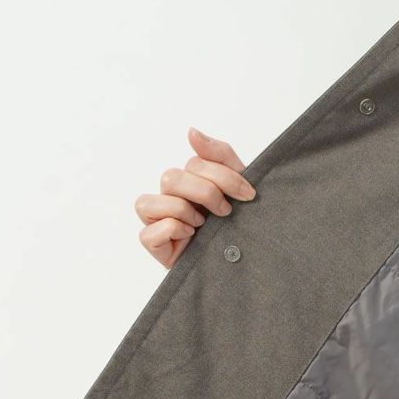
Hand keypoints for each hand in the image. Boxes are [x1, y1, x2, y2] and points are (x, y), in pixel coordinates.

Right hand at [135, 127, 255, 268]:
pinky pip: (149, 232)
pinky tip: (190, 237)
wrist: (243, 267)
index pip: (196, 162)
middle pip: (171, 177)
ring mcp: (157, 220)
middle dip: (205, 193)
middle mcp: (169, 196)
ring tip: (204, 226)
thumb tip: (191, 131)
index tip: (249, 194)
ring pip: (151, 201)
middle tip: (226, 211)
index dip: (224, 176)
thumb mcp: (237, 189)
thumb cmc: (236, 228)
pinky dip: (173, 231)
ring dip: (185, 212)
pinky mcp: (153, 244)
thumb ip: (218, 156)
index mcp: (189, 180)